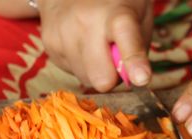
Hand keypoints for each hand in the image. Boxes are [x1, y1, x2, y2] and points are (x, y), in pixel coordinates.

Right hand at [37, 0, 152, 91]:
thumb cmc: (115, 4)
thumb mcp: (139, 16)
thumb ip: (138, 48)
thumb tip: (132, 78)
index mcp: (116, 13)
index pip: (126, 38)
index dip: (134, 61)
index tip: (142, 78)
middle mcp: (85, 22)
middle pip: (101, 77)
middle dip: (113, 77)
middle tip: (116, 57)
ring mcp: (62, 34)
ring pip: (87, 79)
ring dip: (97, 70)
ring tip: (96, 45)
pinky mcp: (49, 45)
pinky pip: (73, 72)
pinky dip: (82, 65)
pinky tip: (82, 44)